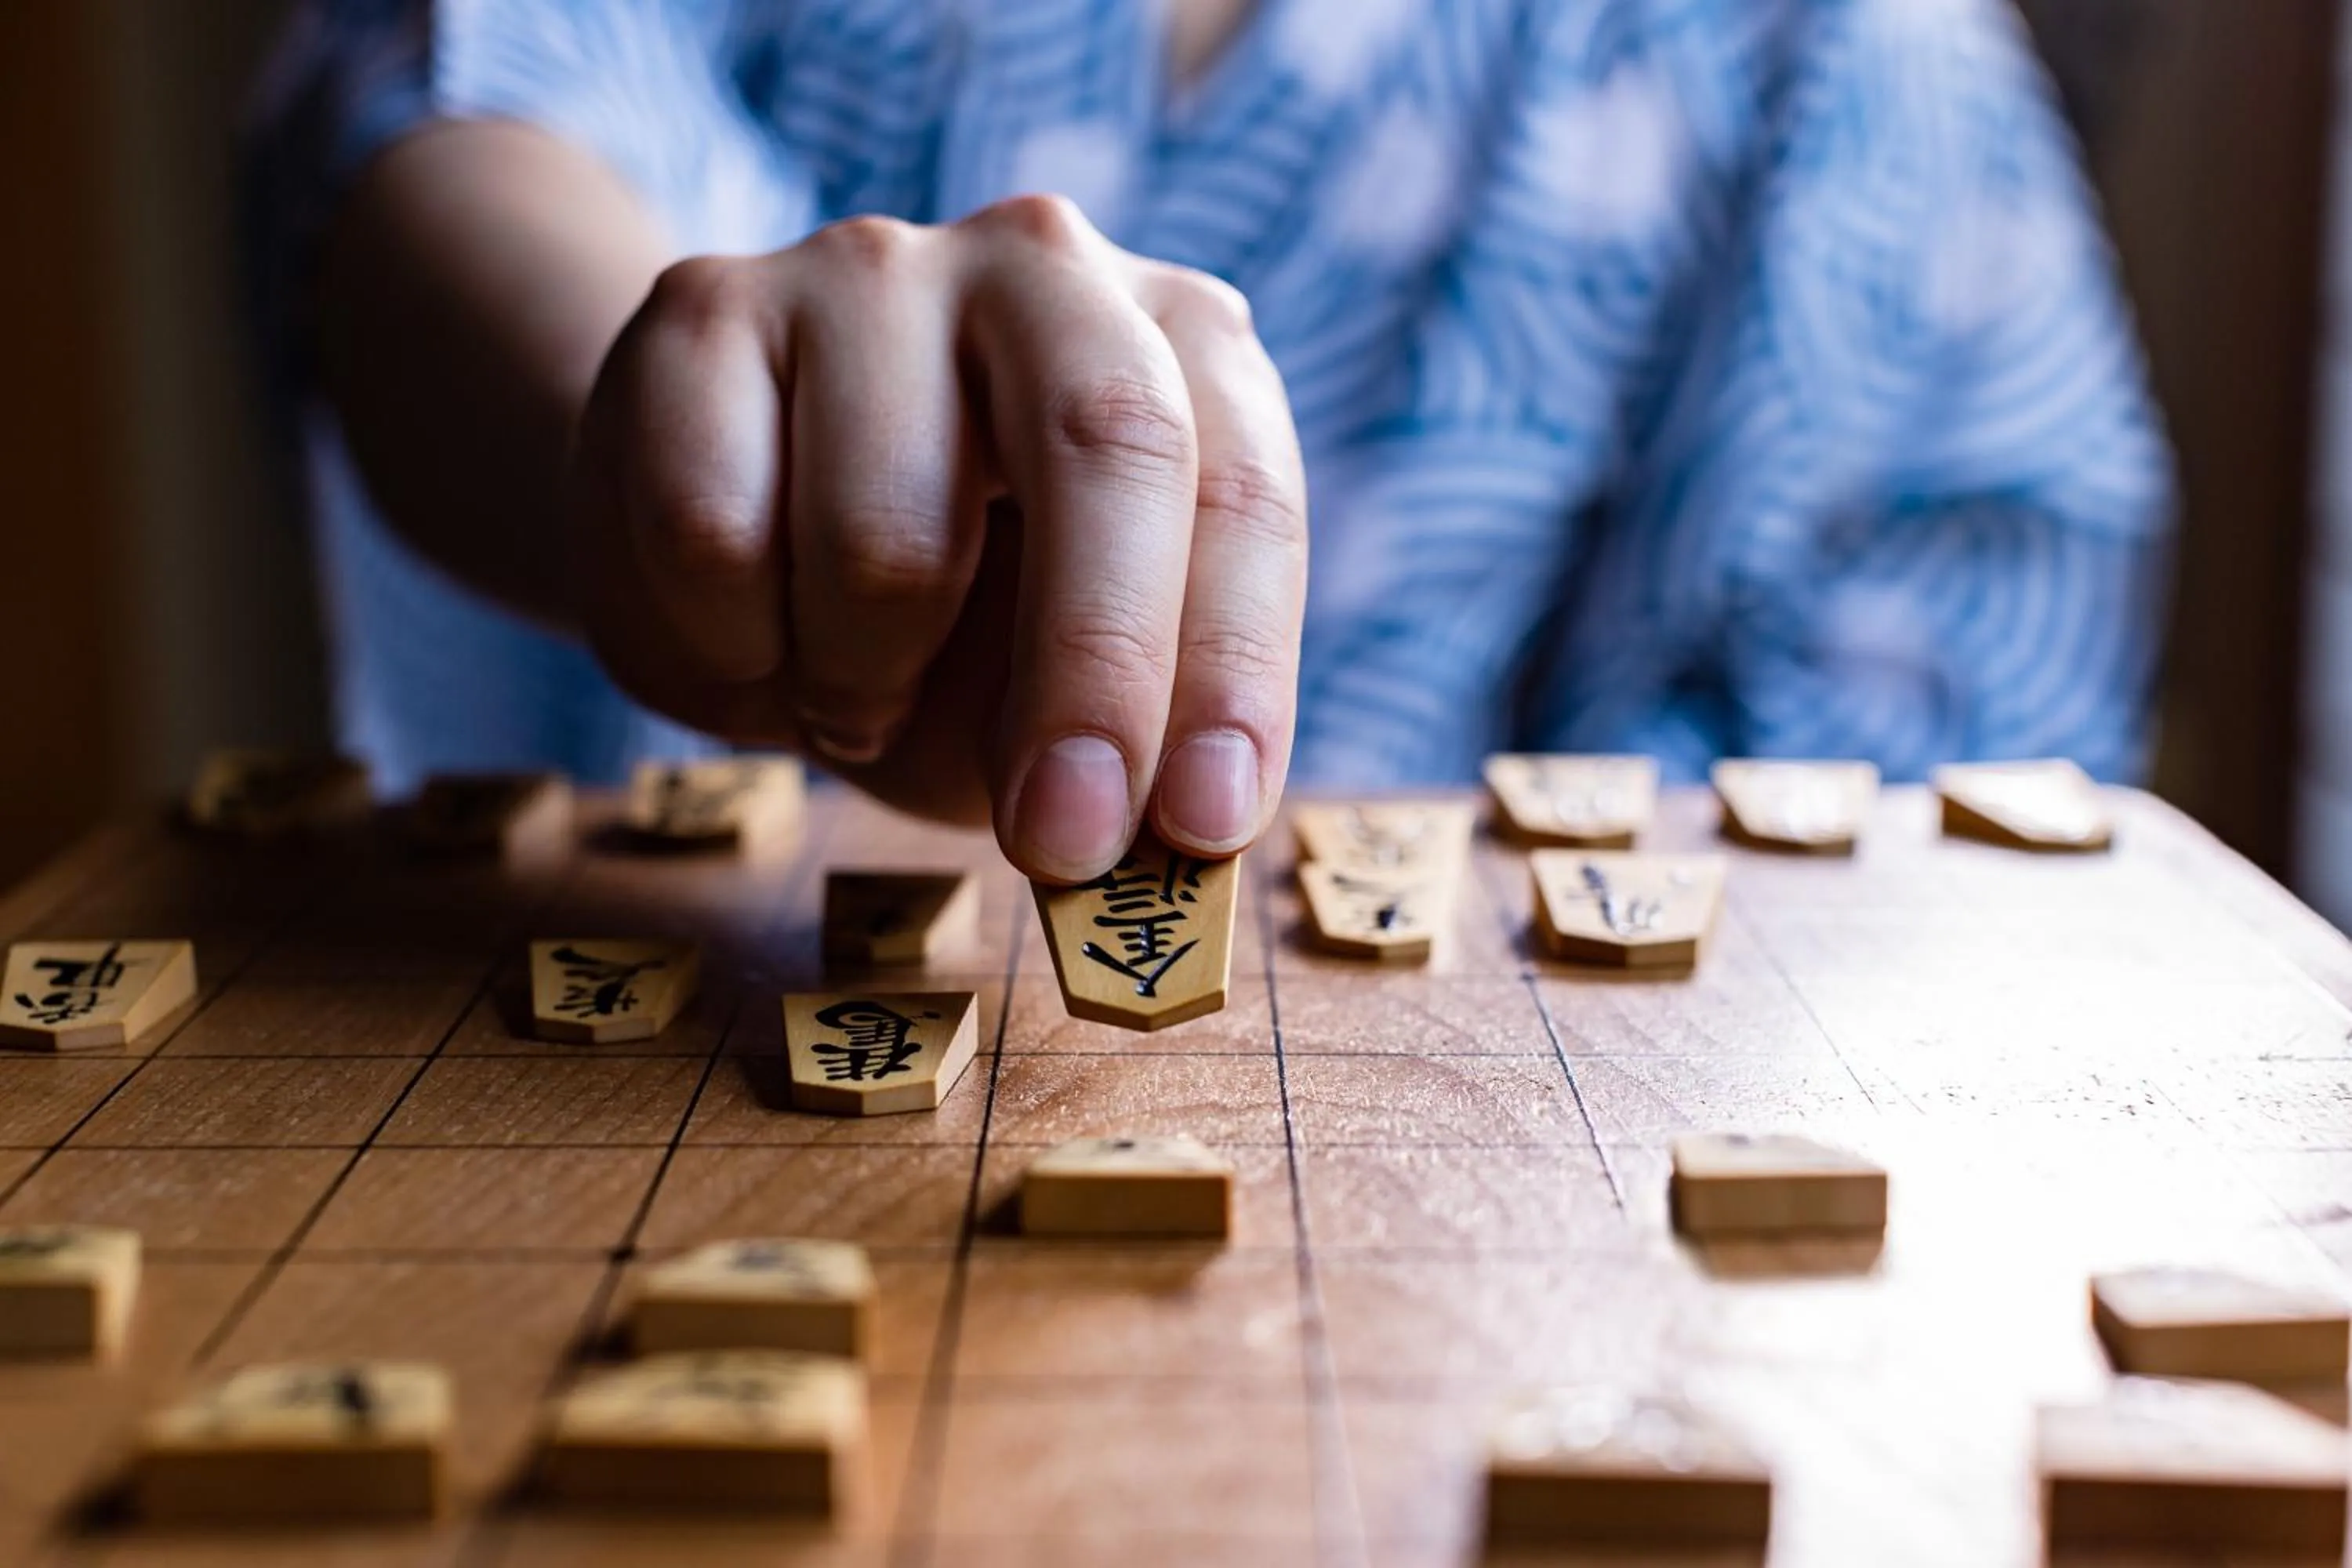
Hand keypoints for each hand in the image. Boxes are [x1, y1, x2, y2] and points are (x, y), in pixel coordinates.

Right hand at [571, 195, 1307, 881]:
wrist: (729, 533)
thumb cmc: (948, 622)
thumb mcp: (1065, 695)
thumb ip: (1127, 747)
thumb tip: (1169, 841)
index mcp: (1179, 345)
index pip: (1240, 489)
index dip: (1230, 667)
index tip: (1203, 824)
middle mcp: (1043, 269)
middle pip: (1106, 441)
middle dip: (1093, 672)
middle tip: (1060, 841)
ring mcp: (868, 271)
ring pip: (885, 534)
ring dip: (868, 683)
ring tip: (859, 688)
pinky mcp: (703, 310)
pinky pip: (717, 535)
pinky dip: (737, 646)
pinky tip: (756, 627)